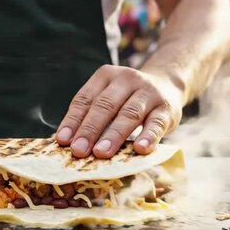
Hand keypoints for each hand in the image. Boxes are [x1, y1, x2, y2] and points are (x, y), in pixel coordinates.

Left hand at [55, 65, 183, 158]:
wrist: (167, 85)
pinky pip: (156, 123)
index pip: (85, 99)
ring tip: (101, 153)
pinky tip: (140, 149)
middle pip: (105, 105)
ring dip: (114, 135)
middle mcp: (127, 79)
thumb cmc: (128, 99)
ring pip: (129, 113)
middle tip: (79, 151)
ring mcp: (148, 92)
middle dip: (90, 129)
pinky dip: (148, 136)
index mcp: (106, 76)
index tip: (63, 141)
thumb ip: (91, 116)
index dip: (73, 121)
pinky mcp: (166, 108)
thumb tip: (69, 144)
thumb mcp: (109, 99)